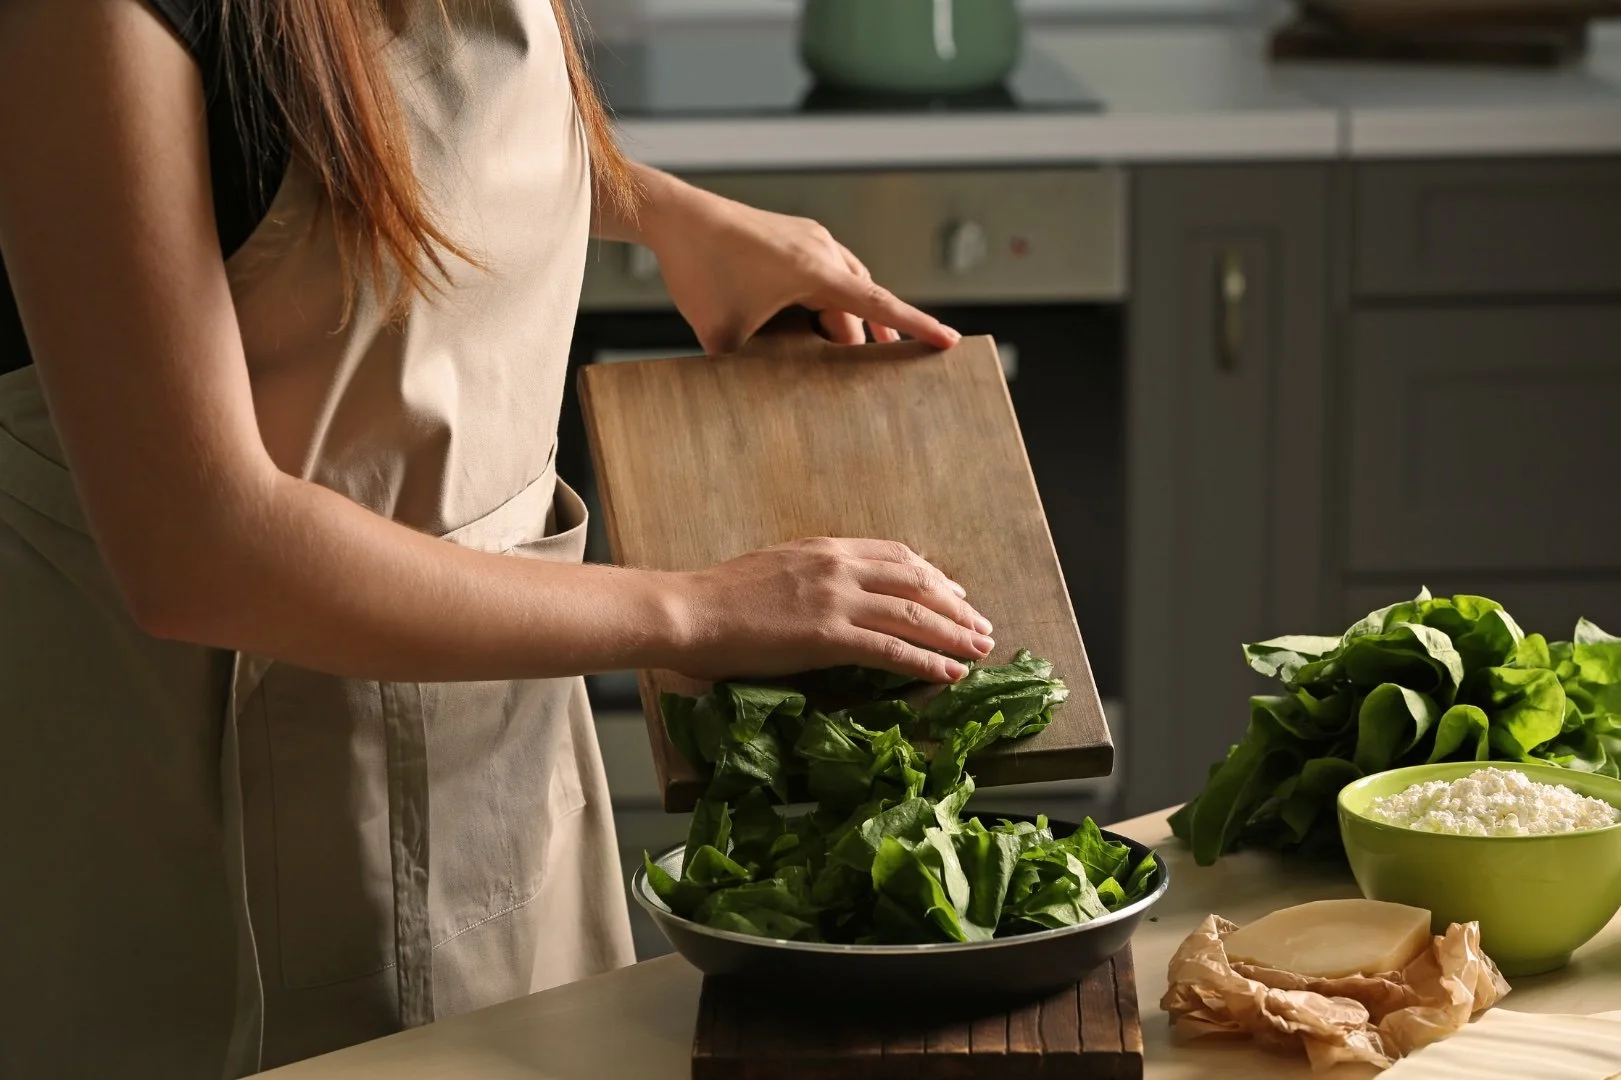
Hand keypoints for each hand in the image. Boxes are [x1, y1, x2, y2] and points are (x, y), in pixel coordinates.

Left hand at [631, 169, 960, 355]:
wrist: (676, 217)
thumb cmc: (701, 271)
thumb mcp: (722, 335)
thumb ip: (745, 370)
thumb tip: (752, 404)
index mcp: (817, 272)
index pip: (881, 304)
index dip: (918, 327)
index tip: (950, 342)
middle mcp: (823, 250)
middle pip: (861, 304)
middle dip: (868, 340)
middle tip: (877, 379)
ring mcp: (810, 239)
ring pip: (846, 287)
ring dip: (845, 321)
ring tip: (844, 356)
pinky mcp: (795, 236)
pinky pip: (826, 273)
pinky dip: (827, 301)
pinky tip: (812, 324)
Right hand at [667, 538, 993, 683]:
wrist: (688, 611)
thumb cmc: (718, 598)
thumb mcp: (774, 569)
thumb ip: (811, 577)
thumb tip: (833, 595)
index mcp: (825, 549)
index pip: (896, 556)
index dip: (932, 576)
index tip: (954, 593)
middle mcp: (838, 567)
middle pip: (916, 582)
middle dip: (955, 607)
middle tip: (981, 626)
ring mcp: (835, 600)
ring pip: (913, 615)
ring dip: (952, 635)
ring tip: (979, 651)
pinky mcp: (827, 636)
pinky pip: (891, 649)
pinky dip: (926, 662)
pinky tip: (948, 673)